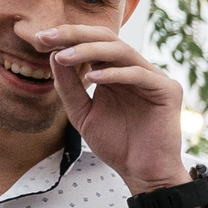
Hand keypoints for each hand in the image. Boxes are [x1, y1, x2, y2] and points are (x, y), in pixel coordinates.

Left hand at [29, 25, 184, 188]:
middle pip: (107, 38)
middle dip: (75, 35)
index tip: (39, 40)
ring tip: (63, 57)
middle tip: (47, 38)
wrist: (142, 171)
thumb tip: (54, 56)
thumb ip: (70, 87)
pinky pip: (138, 74)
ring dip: (89, 50)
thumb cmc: (116, 145)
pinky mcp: (168, 90)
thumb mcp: (82, 113)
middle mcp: (136, 70)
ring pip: (122, 51)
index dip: (67, 38)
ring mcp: (153, 78)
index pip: (93, 43)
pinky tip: (92, 78)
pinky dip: (113, 74)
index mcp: (117, 72)